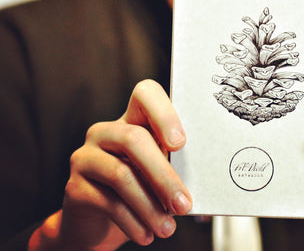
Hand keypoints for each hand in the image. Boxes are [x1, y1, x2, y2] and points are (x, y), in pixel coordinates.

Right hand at [39, 80, 191, 249]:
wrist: (97, 224)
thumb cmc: (138, 189)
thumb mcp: (157, 171)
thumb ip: (173, 163)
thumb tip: (204, 178)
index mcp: (131, 119)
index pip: (145, 94)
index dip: (163, 112)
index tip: (181, 143)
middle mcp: (105, 132)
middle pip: (134, 139)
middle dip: (163, 174)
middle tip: (183, 204)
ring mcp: (86, 156)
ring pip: (121, 175)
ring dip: (150, 206)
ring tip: (168, 228)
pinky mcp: (73, 186)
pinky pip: (108, 202)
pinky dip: (133, 222)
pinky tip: (146, 235)